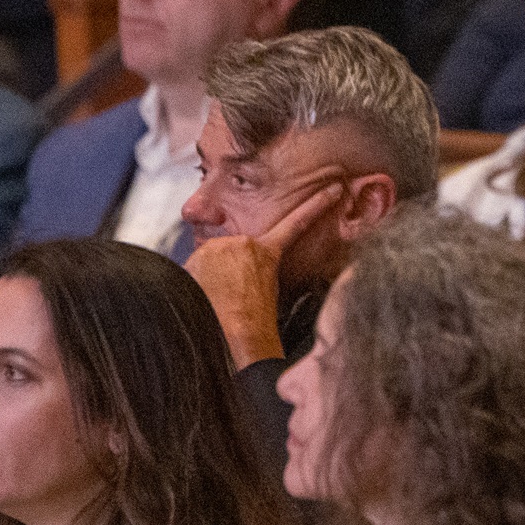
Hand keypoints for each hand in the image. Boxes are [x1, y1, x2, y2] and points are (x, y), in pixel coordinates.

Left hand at [185, 180, 343, 369]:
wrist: (240, 336)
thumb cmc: (256, 323)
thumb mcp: (268, 291)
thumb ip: (256, 268)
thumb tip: (239, 272)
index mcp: (268, 252)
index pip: (296, 224)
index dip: (318, 205)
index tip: (334, 188)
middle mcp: (244, 242)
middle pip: (229, 250)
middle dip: (224, 269)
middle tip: (226, 296)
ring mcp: (218, 248)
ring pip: (207, 260)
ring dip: (206, 277)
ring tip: (216, 301)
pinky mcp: (197, 259)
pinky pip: (190, 269)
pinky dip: (192, 283)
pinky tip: (202, 299)